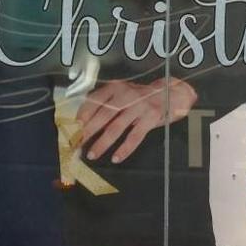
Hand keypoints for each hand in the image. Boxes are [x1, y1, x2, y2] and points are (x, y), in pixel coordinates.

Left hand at [78, 77, 200, 162]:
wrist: (172, 93)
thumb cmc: (143, 97)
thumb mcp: (124, 93)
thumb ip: (107, 104)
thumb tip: (85, 123)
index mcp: (116, 87)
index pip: (94, 101)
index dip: (82, 115)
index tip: (74, 128)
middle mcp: (127, 95)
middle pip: (103, 116)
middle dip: (88, 132)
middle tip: (77, 144)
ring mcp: (139, 107)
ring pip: (116, 128)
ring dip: (102, 143)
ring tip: (93, 154)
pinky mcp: (150, 118)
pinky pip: (135, 136)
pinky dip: (125, 149)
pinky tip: (117, 158)